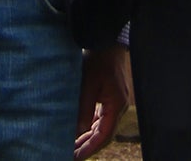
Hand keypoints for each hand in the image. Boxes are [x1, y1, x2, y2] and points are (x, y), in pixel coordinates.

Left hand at [74, 44, 130, 159]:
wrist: (107, 41)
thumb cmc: (99, 60)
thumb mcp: (88, 84)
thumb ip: (84, 109)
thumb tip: (78, 132)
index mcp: (116, 105)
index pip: (104, 136)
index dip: (90, 148)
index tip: (76, 157)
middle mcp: (118, 106)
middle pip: (104, 134)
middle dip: (88, 146)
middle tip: (71, 155)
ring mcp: (116, 101)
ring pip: (102, 126)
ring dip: (89, 137)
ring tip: (73, 146)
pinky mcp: (111, 96)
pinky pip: (102, 117)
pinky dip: (91, 125)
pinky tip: (81, 130)